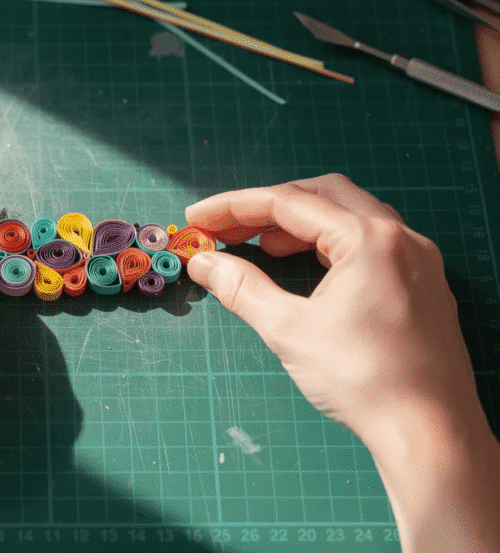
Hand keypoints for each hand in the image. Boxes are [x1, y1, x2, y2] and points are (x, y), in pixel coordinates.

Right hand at [183, 173, 479, 436]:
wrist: (429, 432)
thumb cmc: (364, 380)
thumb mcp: (289, 330)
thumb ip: (242, 288)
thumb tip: (205, 263)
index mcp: (369, 239)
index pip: (289, 203)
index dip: (235, 207)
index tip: (199, 217)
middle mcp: (400, 239)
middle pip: (323, 196)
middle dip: (269, 207)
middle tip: (228, 228)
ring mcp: (418, 261)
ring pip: (351, 218)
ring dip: (302, 224)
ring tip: (263, 246)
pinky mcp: (423, 286)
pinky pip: (371, 244)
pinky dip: (331, 244)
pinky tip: (309, 267)